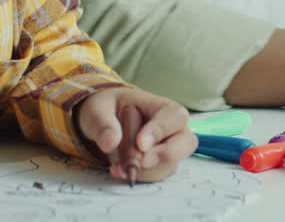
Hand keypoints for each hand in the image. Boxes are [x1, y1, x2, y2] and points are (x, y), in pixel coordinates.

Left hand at [76, 87, 196, 182]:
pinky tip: (120, 171)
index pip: (174, 115)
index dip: (161, 130)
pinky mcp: (160, 164)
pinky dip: (140, 177)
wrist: (104, 122)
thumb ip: (103, 123)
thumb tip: (110, 143)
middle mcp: (171, 128)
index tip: (141, 144)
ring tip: (118, 167)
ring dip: (147, 171)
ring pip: (171, 164)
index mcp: (160, 106)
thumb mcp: (97, 110)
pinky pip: (158, 175)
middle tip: (140, 162)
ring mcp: (169, 148)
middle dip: (164, 156)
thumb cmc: (107, 109)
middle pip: (186, 142)